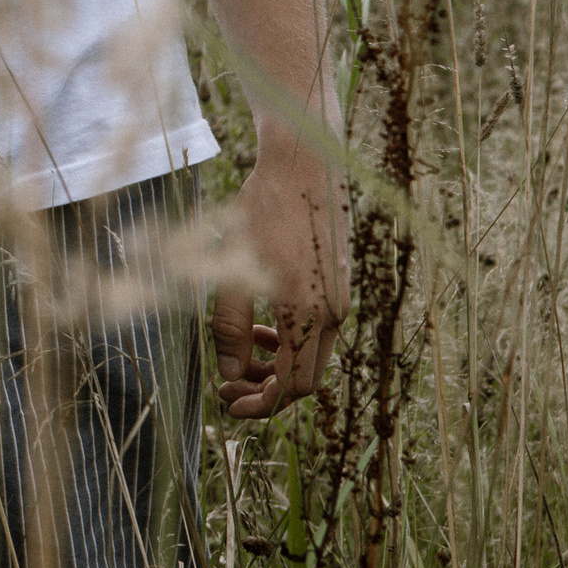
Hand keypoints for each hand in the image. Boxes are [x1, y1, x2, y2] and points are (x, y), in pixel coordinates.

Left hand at [212, 146, 348, 419]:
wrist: (303, 162)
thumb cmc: (261, 210)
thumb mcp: (232, 269)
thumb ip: (230, 326)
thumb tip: (229, 371)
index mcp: (308, 314)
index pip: (291, 388)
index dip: (258, 405)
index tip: (227, 403)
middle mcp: (333, 313)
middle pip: (306, 380)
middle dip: (266, 391)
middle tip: (227, 383)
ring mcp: (340, 299)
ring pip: (313, 357)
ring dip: (277, 365)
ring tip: (240, 354)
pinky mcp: (337, 285)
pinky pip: (317, 332)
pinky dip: (290, 341)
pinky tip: (262, 327)